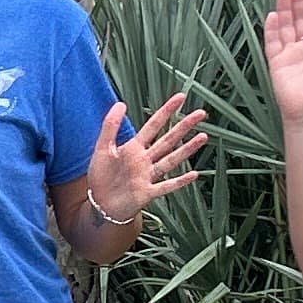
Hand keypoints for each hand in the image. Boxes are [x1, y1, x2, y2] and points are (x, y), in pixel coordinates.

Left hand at [85, 92, 209, 223]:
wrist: (99, 204)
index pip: (154, 125)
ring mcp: (148, 176)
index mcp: (134, 148)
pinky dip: (179, 181)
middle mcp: (145, 160)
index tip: (181, 97)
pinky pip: (166, 186)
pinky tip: (194, 174)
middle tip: (201, 113)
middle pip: (168, 140)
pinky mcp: (148, 193)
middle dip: (184, 127)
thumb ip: (110, 126)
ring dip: (187, 149)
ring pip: (171, 160)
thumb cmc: (101, 177)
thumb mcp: (102, 148)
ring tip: (203, 137)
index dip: (166, 111)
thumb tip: (121, 103)